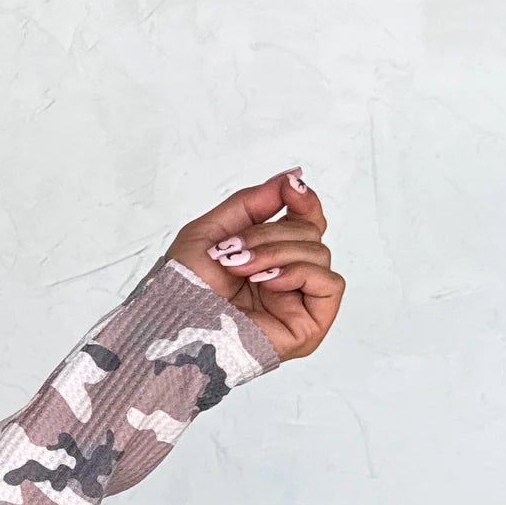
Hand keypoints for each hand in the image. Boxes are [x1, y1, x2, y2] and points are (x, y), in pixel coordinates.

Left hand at [167, 168, 343, 362]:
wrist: (175, 321)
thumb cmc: (184, 284)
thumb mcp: (215, 228)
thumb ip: (255, 201)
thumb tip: (294, 177)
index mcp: (269, 257)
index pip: (307, 222)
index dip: (304, 201)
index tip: (290, 189)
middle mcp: (287, 279)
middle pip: (311, 233)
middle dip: (272, 234)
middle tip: (234, 251)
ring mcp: (299, 303)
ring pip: (319, 253)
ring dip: (278, 253)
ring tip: (243, 269)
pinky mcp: (309, 326)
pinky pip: (330, 283)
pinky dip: (301, 273)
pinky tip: (269, 282)